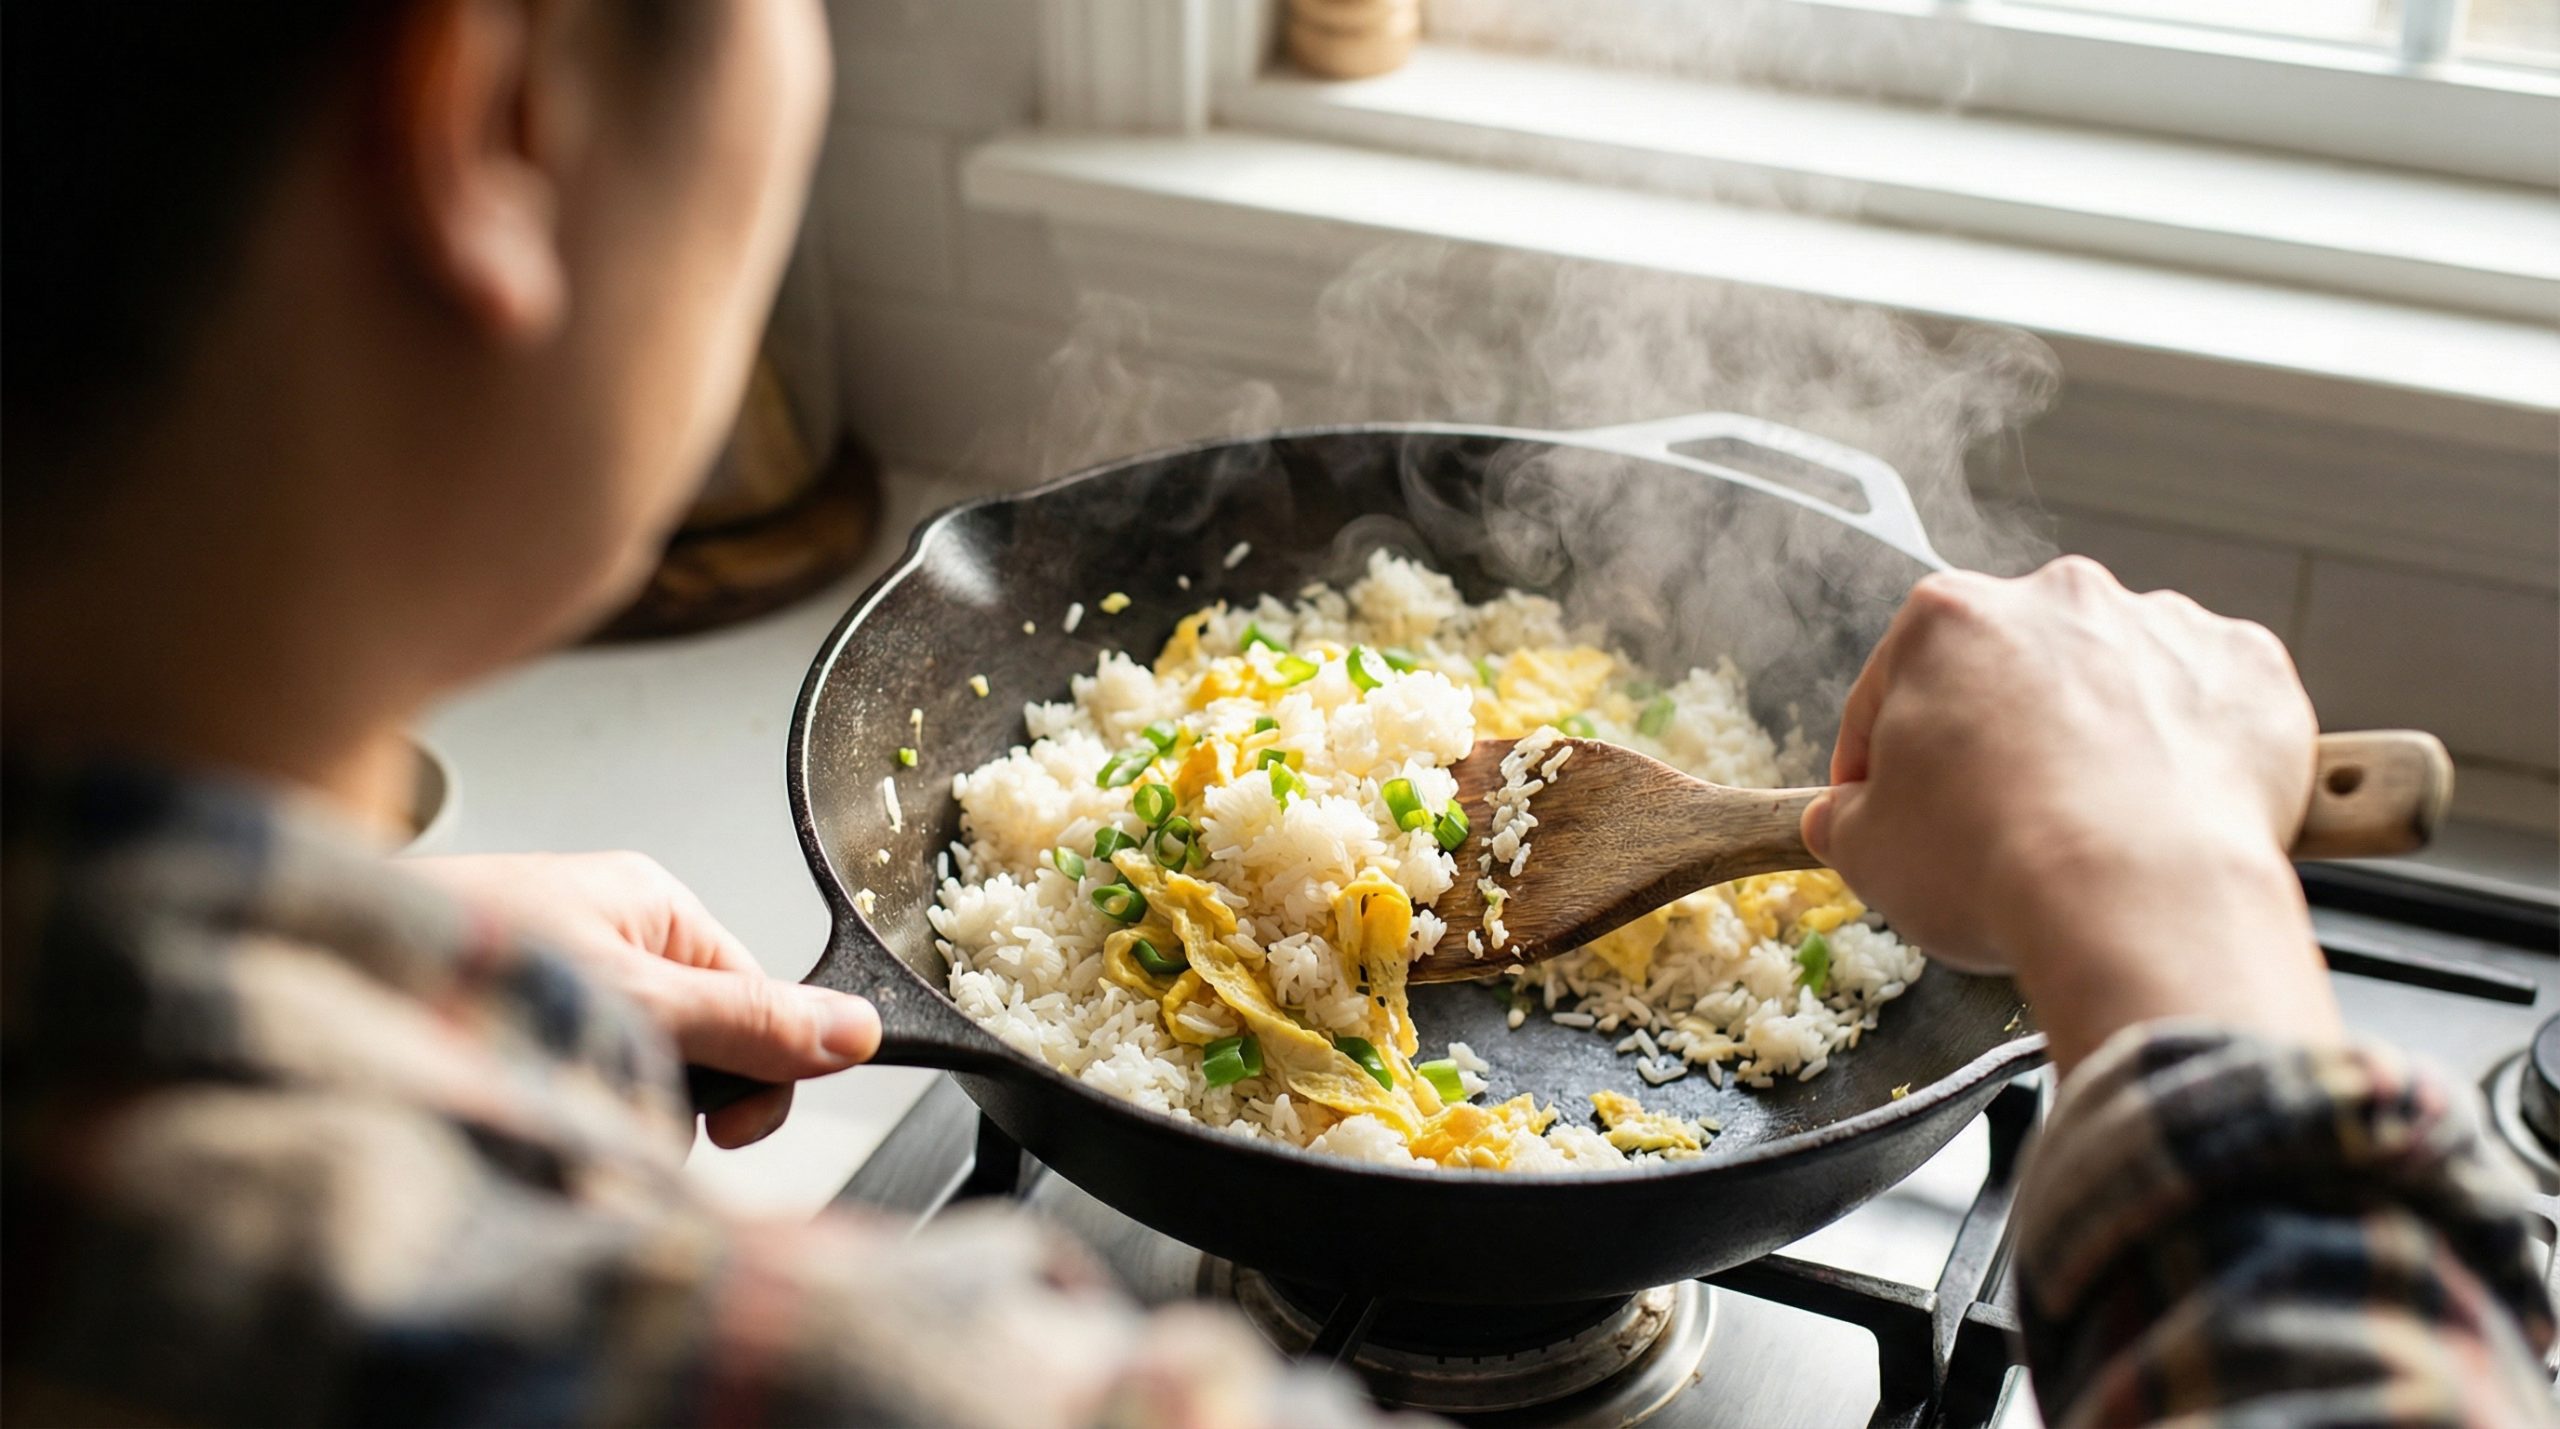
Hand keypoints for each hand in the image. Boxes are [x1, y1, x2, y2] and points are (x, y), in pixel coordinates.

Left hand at [407, 851, 878, 1146]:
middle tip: (616, 1108)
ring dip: (602, 1106)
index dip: (753, 1071)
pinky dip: (550, 1106)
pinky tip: (511, 1109)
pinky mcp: (503, 1021)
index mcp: (653, 905)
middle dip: (667, 1094)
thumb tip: (852, 1030)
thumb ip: (745, 1021)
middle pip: (698, 1041)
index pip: (756, 996)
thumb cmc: (455, 954)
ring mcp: (555, 980)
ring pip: (631, 1072)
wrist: (309, 964)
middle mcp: (607, 935)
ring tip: (539, 1103)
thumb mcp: (630, 997)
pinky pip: (568, 1082)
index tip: (727, 1128)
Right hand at [1802, 556, 2337, 1071]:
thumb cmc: (1995, 864)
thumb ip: (1844, 817)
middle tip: (2001, 822)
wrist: (2141, 903)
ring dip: (2102, 732)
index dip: (1882, 760)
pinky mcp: (2249, 671)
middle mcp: (2059, 599)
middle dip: (2001, 733)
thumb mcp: (1864, 853)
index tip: (1892, 808)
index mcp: (1948, 620)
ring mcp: (2163, 627)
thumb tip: (1844, 817)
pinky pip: (2209, 704)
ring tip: (2097, 827)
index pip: (1893, 688)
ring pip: (2115, 678)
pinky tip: (2171, 812)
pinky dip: (2193, 747)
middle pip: (2012, 669)